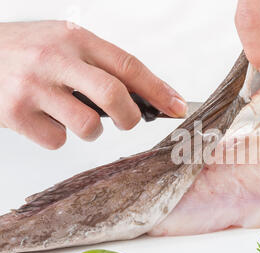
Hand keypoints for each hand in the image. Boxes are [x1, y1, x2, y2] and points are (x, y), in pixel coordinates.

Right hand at [0, 21, 186, 148]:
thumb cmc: (26, 50)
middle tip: (129, 122)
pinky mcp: (15, 114)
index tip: (177, 107)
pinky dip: (59, 136)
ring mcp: (34, 87)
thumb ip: (100, 64)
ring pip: (89, 126)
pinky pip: (58, 140)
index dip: (158, 90)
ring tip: (75, 116)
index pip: (128, 65)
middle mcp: (55, 59)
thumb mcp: (64, 42)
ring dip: (92, 130)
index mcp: (74, 38)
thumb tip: (146, 95)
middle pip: (114, 95)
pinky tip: (45, 119)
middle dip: (131, 117)